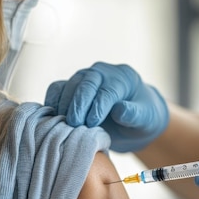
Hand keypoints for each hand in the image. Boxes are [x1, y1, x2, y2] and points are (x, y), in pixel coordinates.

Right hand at [44, 62, 168, 152]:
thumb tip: (120, 110)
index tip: (92, 122)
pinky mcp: (72, 87)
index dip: (99, 105)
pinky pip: (57, 89)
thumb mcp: (146, 118)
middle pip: (86, 83)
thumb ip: (134, 114)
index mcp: (123, 78)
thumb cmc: (142, 119)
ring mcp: (85, 78)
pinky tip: (52, 118)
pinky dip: (52, 102)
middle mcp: (102, 73)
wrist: (134, 121)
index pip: (108, 89)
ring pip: (69, 85)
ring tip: (63, 124)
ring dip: (64, 105)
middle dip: (78, 104)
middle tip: (74, 124)